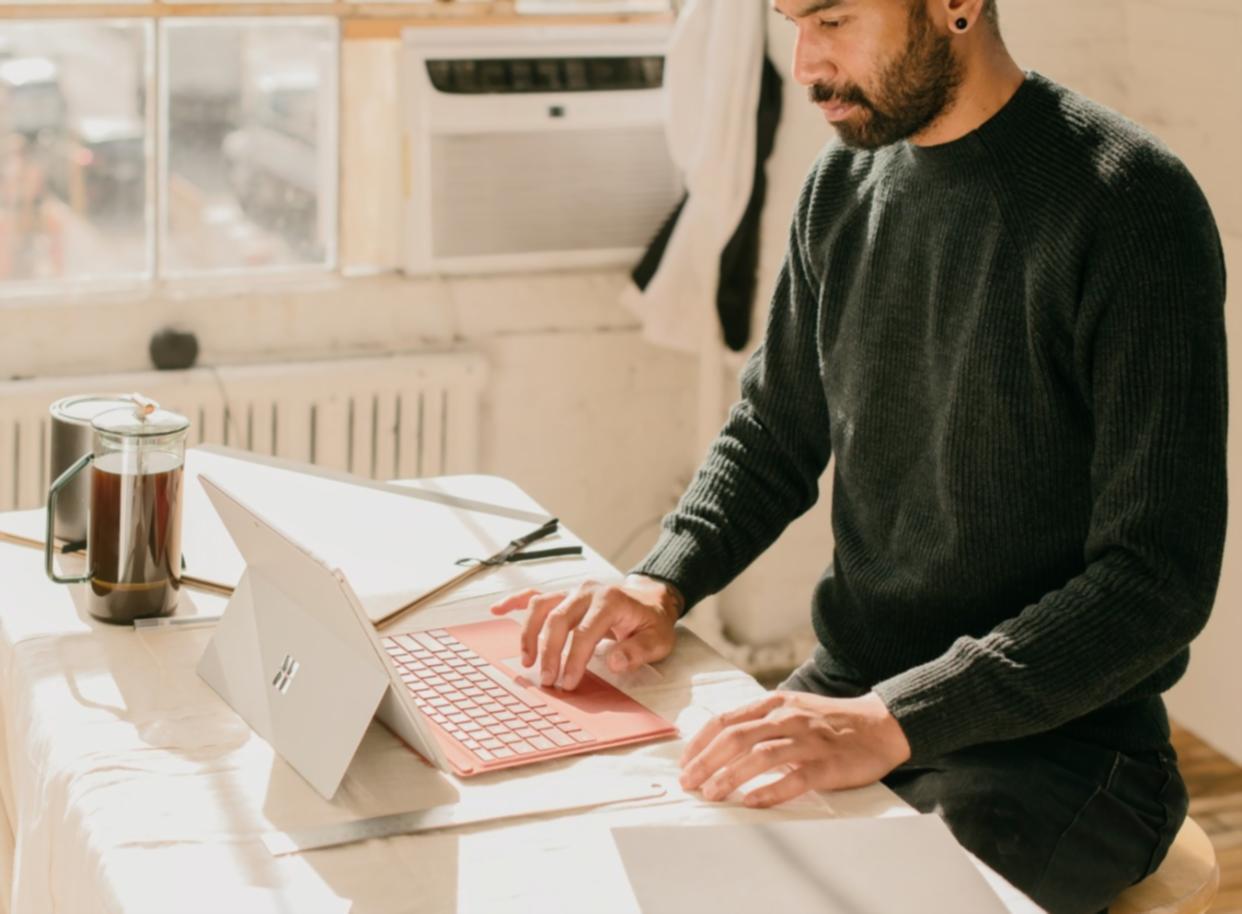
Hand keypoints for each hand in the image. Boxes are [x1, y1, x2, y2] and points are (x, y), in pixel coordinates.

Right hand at [488, 575, 680, 689]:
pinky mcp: (564, 595)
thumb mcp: (658, 639)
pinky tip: (497, 609)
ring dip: (529, 634)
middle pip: (558, 620)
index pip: (585, 632)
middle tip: (547, 680)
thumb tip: (615, 662)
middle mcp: (587, 591)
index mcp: (610, 601)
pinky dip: (515, 601)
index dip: (574, 659)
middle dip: (549, 652)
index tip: (568, 682)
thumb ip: (638, 651)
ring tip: (526, 662)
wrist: (650, 599)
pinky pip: (535, 595)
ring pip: (541, 607)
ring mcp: (572, 591)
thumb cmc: (651, 622)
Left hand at [679, 691, 911, 806]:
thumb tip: (723, 740)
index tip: (684, 761)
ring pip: (760, 755)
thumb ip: (762, 721)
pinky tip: (751, 802)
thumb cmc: (832, 722)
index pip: (727, 720)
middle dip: (706, 760)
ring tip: (711, 793)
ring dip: (730, 775)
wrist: (882, 726)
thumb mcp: (793, 709)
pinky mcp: (827, 764)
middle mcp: (788, 718)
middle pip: (737, 737)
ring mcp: (808, 741)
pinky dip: (770, 790)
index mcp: (775, 704)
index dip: (701, 741)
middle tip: (688, 782)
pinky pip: (795, 778)